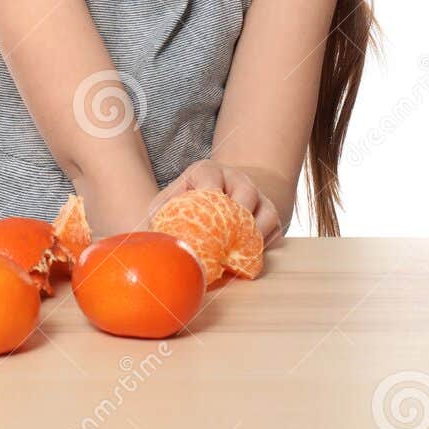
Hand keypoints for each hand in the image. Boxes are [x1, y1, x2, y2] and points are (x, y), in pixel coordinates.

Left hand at [147, 161, 283, 245]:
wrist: (211, 201)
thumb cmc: (184, 204)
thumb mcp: (166, 204)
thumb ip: (160, 216)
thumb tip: (154, 241)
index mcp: (207, 171)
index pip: (211, 177)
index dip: (209, 196)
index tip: (203, 218)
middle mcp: (236, 179)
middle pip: (246, 193)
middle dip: (236, 219)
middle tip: (222, 243)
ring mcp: (257, 195)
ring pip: (266, 213)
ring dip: (253, 236)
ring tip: (236, 254)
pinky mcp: (269, 214)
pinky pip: (274, 230)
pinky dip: (263, 245)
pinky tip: (246, 258)